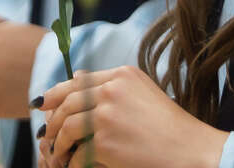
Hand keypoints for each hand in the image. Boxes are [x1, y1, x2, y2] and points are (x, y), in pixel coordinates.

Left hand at [37, 66, 229, 167]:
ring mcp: (107, 114)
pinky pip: (75, 151)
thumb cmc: (169, 128)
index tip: (43, 105)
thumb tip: (76, 77)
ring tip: (57, 153)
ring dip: (57, 142)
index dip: (56, 93)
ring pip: (65, 126)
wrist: (191, 151)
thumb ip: (112, 85)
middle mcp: (112, 89)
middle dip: (51, 120)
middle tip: (45, 134)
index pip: (78, 80)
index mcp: (122, 74)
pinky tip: (72, 166)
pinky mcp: (104, 140)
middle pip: (67, 101)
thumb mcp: (142, 93)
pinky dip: (70, 161)